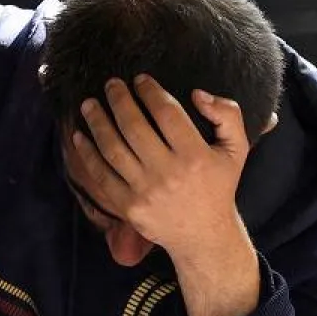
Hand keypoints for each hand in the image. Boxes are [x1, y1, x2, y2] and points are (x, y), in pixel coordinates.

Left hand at [71, 75, 249, 261]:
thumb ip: (227, 115)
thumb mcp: (237, 150)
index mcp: (195, 154)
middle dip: (118, 99)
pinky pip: (102, 176)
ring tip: (88, 105)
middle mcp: (168, 172)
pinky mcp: (129, 207)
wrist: (204, 236)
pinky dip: (87, 155)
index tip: (139, 79)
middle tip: (110, 84)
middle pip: (133, 126)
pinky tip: (79, 137)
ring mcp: (145, 191)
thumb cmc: (219, 187)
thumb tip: (198, 94)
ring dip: (97, 122)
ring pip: (113, 148)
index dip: (149, 91)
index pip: (166, 112)